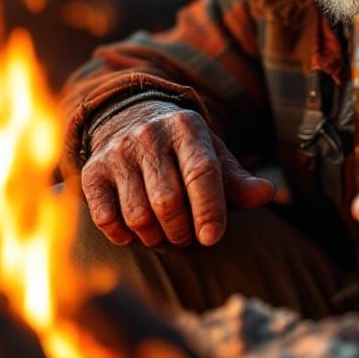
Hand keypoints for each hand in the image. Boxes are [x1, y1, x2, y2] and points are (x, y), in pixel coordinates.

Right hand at [81, 101, 275, 246]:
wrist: (130, 119)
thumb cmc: (181, 149)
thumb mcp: (212, 155)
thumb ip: (238, 180)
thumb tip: (266, 194)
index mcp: (187, 128)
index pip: (201, 172)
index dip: (208, 209)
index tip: (211, 238)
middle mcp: (148, 134)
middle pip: (168, 200)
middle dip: (181, 231)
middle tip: (188, 237)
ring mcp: (117, 152)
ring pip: (138, 215)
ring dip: (155, 237)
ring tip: (165, 235)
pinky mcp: (92, 171)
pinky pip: (106, 218)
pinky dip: (123, 236)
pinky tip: (135, 231)